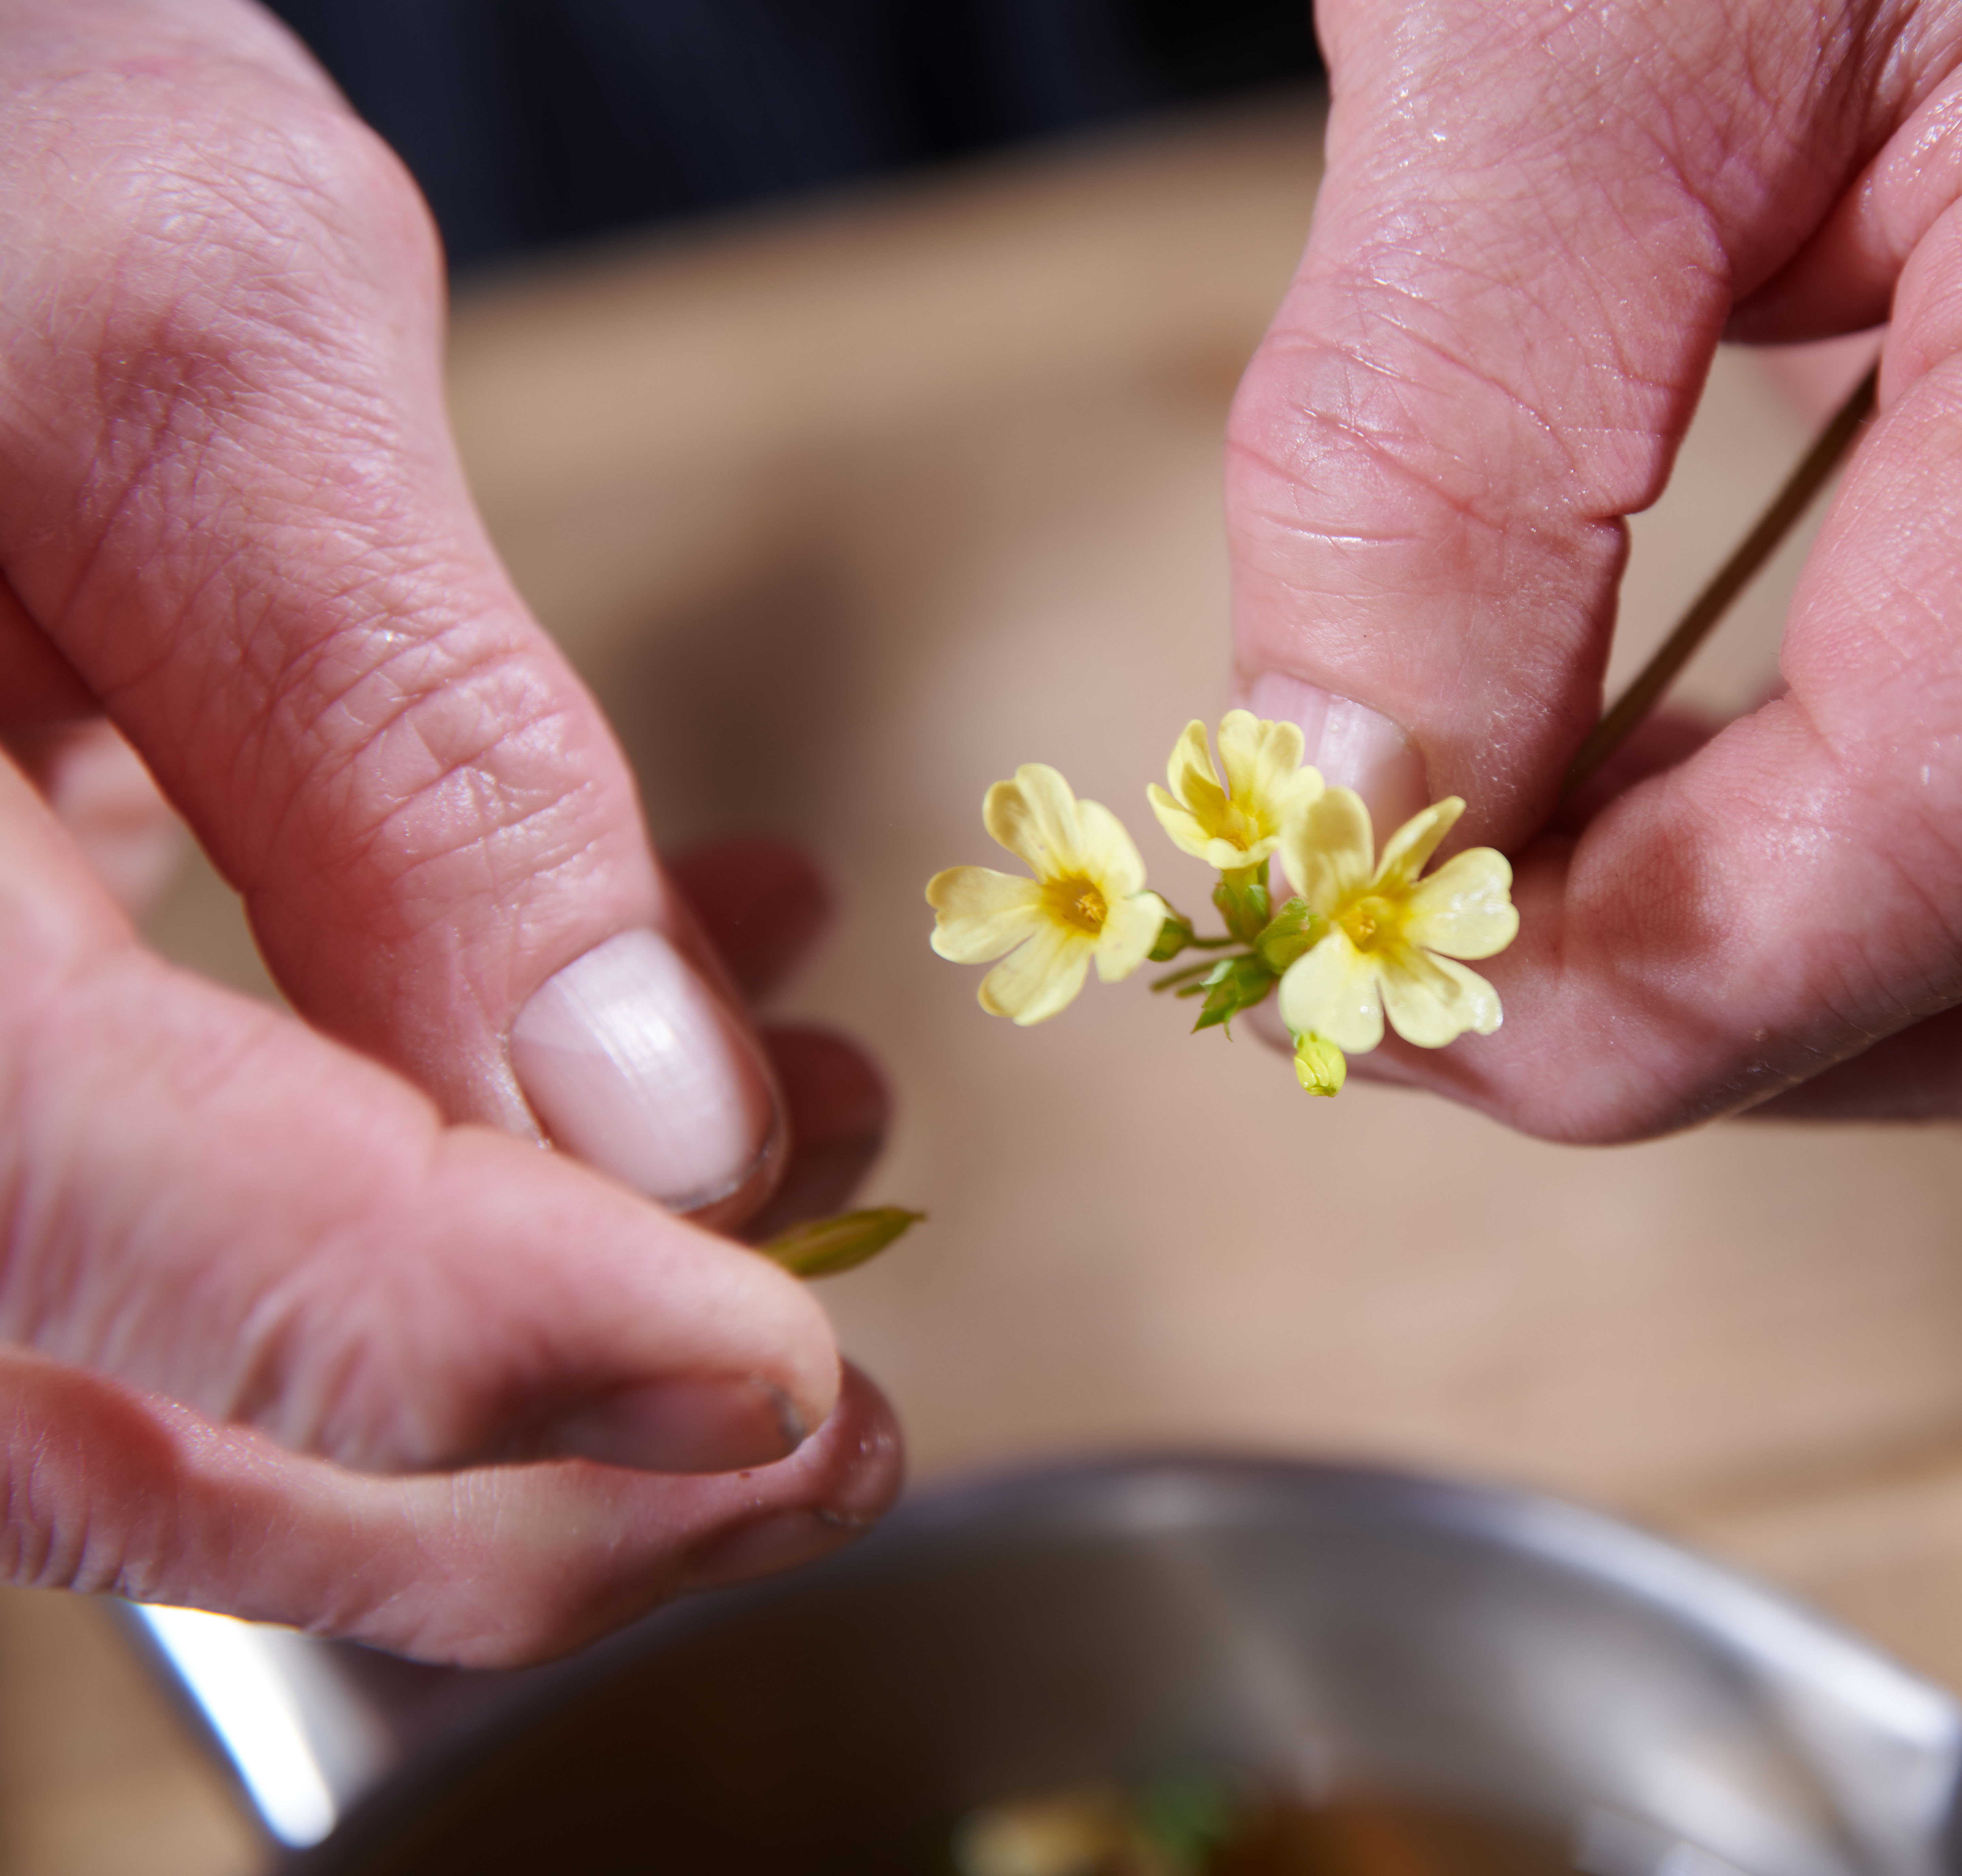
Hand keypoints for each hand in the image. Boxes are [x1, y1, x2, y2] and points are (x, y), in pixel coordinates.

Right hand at [0, 0, 897, 1663]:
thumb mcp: (201, 379)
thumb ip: (417, 759)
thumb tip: (651, 1119)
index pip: (176, 1256)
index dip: (516, 1358)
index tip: (799, 1380)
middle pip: (144, 1431)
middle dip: (537, 1470)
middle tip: (842, 1413)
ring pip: (173, 1377)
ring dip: (540, 1347)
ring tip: (823, 1162)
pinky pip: (180, 1209)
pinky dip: (447, 1187)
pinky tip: (672, 1043)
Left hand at [1226, 0, 1961, 1136]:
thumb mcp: (1551, 30)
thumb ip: (1436, 444)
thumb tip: (1346, 798)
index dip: (1659, 981)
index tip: (1387, 981)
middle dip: (1710, 1014)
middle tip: (1415, 947)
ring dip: (1757, 965)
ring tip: (1512, 840)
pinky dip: (1802, 859)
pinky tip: (1629, 769)